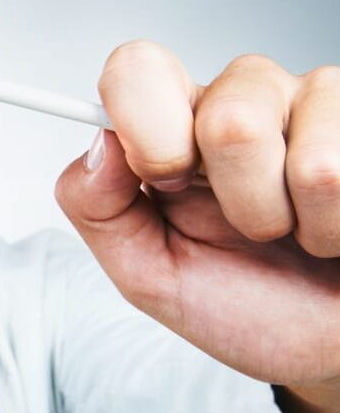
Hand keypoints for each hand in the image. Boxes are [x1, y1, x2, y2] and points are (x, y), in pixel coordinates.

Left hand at [54, 41, 339, 409]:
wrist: (322, 342)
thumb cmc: (244, 304)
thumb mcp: (149, 272)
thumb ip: (97, 209)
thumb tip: (99, 144)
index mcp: (174, 127)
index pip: (136, 70)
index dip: (148, 130)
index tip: (165, 182)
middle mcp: (241, 98)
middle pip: (227, 119)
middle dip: (239, 203)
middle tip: (250, 229)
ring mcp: (314, 101)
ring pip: (300, 154)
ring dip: (294, 220)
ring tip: (300, 232)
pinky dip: (335, 227)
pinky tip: (336, 227)